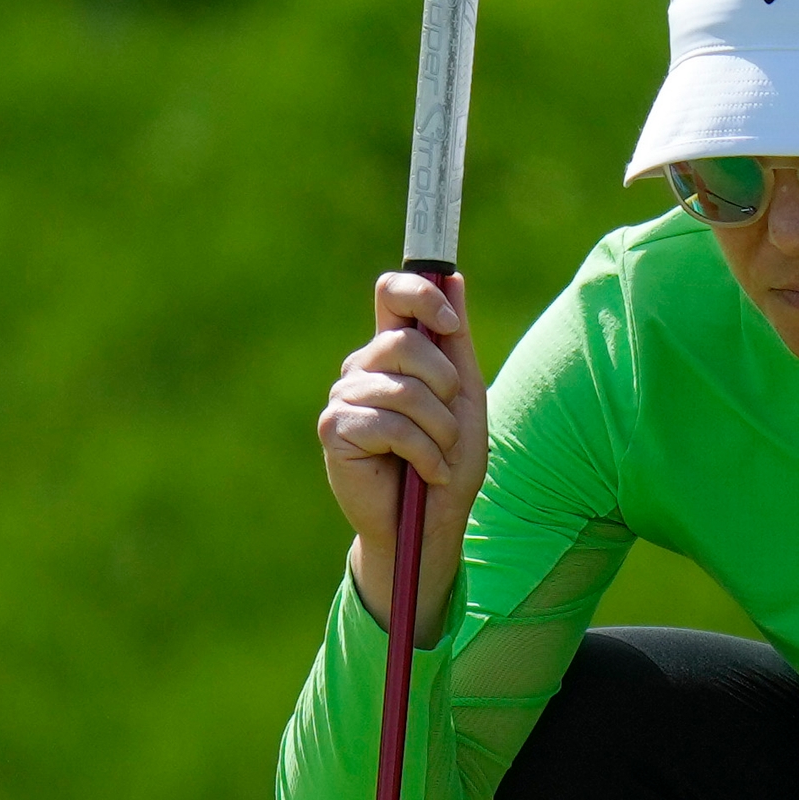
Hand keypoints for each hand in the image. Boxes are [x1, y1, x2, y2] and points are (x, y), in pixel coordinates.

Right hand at [318, 270, 483, 629]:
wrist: (428, 523)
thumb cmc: (448, 461)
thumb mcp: (464, 397)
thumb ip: (456, 341)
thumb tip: (454, 276)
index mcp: (393, 352)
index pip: (391, 293)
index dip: (420, 296)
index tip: (450, 324)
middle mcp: (363, 367)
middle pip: (406, 342)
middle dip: (445, 386)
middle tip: (449, 425)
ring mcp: (344, 397)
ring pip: (404, 389)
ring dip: (439, 430)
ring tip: (439, 457)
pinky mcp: (334, 429)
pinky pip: (389, 424)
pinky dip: (422, 453)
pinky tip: (424, 473)